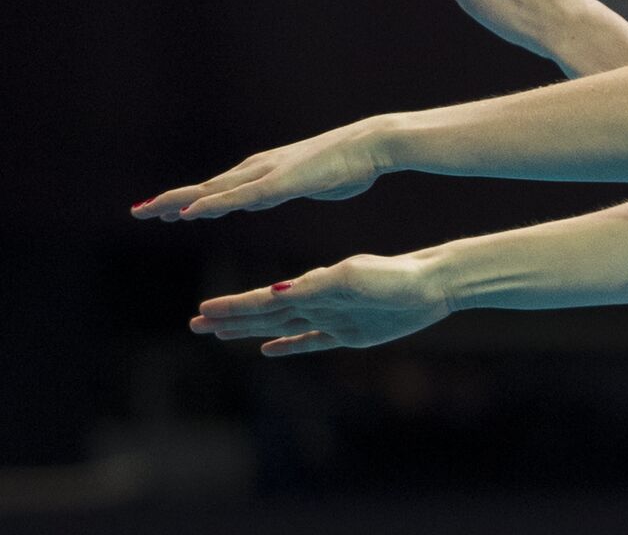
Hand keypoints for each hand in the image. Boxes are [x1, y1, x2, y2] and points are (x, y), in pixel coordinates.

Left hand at [132, 118, 387, 220]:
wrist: (372, 145)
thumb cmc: (349, 165)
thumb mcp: (307, 184)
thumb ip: (281, 191)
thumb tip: (263, 198)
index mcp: (266, 173)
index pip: (219, 189)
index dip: (191, 200)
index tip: (165, 211)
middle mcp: (258, 170)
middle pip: (205, 188)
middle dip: (170, 200)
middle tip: (138, 212)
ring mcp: (266, 174)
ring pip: (213, 191)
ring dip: (179, 201)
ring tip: (149, 212)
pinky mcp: (279, 183)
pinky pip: (236, 197)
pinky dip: (209, 205)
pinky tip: (188, 214)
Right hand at [190, 252, 450, 355]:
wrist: (432, 283)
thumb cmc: (395, 276)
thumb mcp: (353, 278)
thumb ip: (316, 286)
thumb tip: (276, 291)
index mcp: (314, 287)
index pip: (265, 300)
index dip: (234, 307)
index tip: (202, 310)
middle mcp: (317, 302)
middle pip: (265, 315)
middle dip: (231, 320)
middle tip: (196, 324)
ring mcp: (332, 319)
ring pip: (281, 328)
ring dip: (250, 332)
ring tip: (221, 335)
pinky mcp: (351, 334)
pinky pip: (311, 343)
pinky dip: (289, 347)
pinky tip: (268, 351)